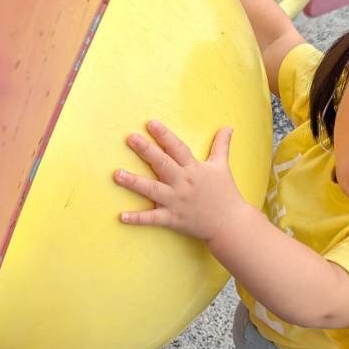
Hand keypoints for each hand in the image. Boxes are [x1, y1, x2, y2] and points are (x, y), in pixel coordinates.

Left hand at [114, 120, 247, 242]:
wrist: (231, 224)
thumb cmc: (226, 194)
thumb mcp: (222, 166)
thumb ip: (222, 145)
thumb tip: (229, 127)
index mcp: (193, 168)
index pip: (177, 148)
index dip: (164, 135)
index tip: (151, 123)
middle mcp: (183, 183)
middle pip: (163, 164)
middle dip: (147, 151)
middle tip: (130, 138)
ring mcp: (176, 202)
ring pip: (152, 190)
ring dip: (134, 183)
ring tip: (117, 174)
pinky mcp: (173, 219)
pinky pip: (153, 219)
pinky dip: (138, 219)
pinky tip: (121, 216)